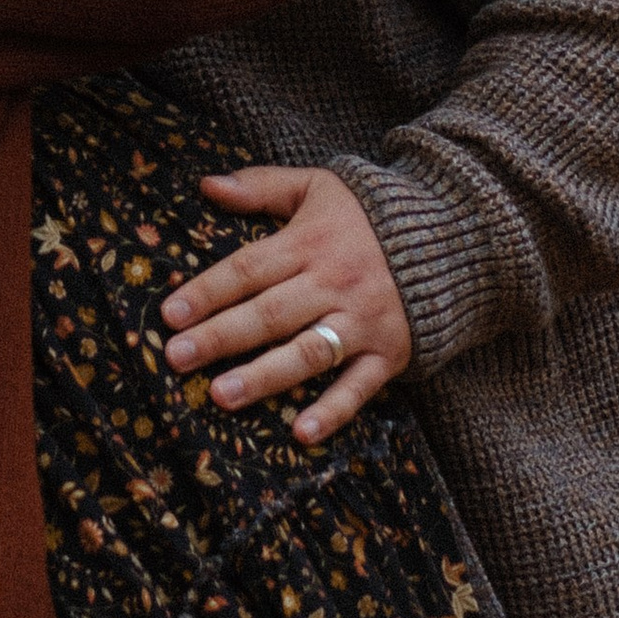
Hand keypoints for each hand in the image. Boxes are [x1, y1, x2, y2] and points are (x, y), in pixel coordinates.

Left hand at [160, 166, 411, 442]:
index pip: (249, 269)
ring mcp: (363, 322)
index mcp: (310, 242)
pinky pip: (358, 388)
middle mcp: (334, 283)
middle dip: (221, 337)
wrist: (449, 236)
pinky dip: (332, 411)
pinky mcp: (389, 353)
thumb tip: (206, 184)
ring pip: (307, 353)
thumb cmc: (367, 214)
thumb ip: (260, 186)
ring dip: (264, 377)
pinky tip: (300, 432)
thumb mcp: (315, 187)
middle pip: (269, 314)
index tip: (170, 314)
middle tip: (177, 358)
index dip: (208, 291)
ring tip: (221, 395)